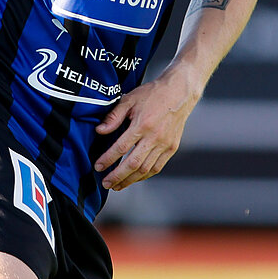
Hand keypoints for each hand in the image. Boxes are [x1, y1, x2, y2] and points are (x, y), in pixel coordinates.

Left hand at [93, 68, 200, 189]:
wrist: (180, 93)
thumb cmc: (153, 94)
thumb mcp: (130, 99)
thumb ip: (114, 116)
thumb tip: (100, 131)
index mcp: (143, 124)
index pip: (121, 147)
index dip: (108, 159)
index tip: (98, 166)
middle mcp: (155, 137)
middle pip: (133, 164)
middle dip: (117, 176)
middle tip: (106, 183)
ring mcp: (165, 144)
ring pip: (145, 169)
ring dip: (130, 180)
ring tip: (118, 185)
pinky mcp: (172, 148)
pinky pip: (157, 167)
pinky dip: (144, 176)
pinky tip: (135, 178)